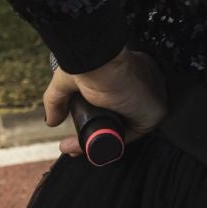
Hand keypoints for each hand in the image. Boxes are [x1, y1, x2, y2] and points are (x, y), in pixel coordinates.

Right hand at [43, 48, 167, 156]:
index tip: (74, 132)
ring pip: (122, 129)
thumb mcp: (67, 81)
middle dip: (93, 135)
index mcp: (132, 71)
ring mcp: (152, 97)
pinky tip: (84, 148)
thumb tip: (51, 121)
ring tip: (71, 148)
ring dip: (95, 142)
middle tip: (70, 145)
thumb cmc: (88, 61)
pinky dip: (108, 145)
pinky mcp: (156, 112)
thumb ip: (59, 99)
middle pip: (118, 119)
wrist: (99, 59)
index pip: (117, 103)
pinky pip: (131, 136)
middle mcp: (144, 83)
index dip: (94, 120)